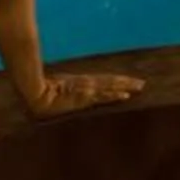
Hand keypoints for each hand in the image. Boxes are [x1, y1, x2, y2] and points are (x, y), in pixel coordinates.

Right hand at [24, 72, 143, 119]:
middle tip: (143, 83)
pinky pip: (102, 96)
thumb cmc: (42, 92)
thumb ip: (66, 91)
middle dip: (127, 82)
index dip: (118, 82)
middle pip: (111, 82)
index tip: (130, 82)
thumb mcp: (58, 91)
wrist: (36, 95)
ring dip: (126, 87)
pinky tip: (125, 96)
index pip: (104, 81)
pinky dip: (114, 95)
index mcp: (82, 83)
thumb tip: (67, 92)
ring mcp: (86, 90)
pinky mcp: (83, 97)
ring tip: (140, 87)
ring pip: (110, 87)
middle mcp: (87, 84)